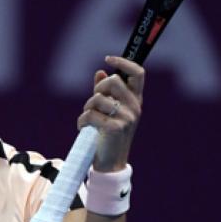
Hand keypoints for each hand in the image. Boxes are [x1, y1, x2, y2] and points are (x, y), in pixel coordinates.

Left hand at [78, 55, 144, 171]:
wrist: (110, 163)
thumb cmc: (107, 134)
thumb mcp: (108, 111)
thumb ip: (105, 92)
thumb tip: (100, 72)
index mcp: (136, 100)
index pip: (138, 73)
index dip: (124, 62)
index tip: (108, 58)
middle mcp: (135, 107)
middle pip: (113, 81)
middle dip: (97, 89)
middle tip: (93, 103)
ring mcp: (127, 118)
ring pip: (98, 98)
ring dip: (87, 108)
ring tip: (89, 120)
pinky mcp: (115, 128)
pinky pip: (90, 114)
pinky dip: (82, 121)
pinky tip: (85, 129)